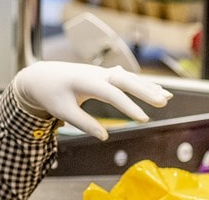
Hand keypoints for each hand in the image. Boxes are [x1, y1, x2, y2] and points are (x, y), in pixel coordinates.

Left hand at [11, 61, 172, 139]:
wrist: (42, 76)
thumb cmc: (51, 94)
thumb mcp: (62, 111)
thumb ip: (83, 123)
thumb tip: (104, 137)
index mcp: (85, 81)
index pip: (111, 93)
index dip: (129, 106)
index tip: (143, 119)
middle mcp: (97, 73)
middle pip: (125, 80)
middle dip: (145, 91)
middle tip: (162, 102)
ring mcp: (102, 72)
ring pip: (129, 77)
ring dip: (147, 87)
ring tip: (166, 97)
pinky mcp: (105, 75)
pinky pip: (127, 78)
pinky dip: (143, 84)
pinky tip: (158, 90)